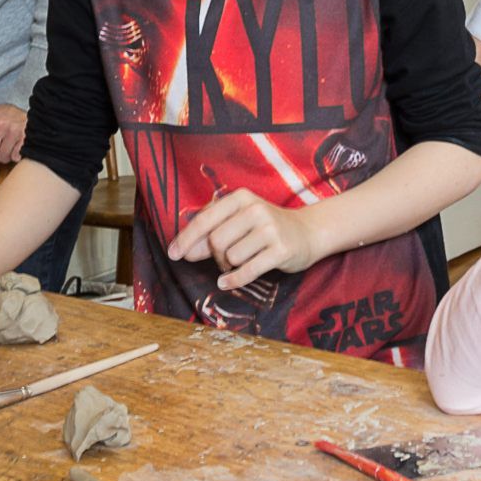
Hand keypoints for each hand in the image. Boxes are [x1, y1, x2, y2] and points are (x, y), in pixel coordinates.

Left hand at [168, 189, 321, 290]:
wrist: (308, 232)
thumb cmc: (266, 228)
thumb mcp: (239, 221)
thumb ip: (211, 233)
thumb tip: (184, 252)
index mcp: (241, 198)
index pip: (205, 219)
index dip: (186, 238)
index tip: (173, 254)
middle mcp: (255, 209)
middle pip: (216, 241)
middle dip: (215, 256)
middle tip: (224, 260)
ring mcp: (270, 230)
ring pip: (230, 257)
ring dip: (229, 266)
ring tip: (241, 262)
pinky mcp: (280, 250)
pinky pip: (246, 271)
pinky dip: (233, 280)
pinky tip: (226, 282)